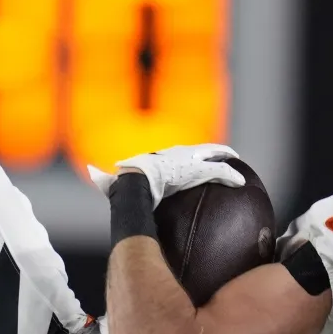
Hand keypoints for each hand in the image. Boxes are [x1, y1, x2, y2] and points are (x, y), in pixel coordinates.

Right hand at [87, 144, 244, 204]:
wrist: (136, 182)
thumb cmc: (127, 183)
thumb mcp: (117, 183)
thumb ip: (107, 181)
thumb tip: (91, 173)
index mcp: (161, 158)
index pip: (178, 153)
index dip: (187, 154)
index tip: (194, 157)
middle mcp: (177, 154)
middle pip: (199, 149)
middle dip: (212, 150)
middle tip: (225, 154)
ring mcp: (189, 160)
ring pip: (213, 155)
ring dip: (226, 158)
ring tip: (238, 166)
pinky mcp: (199, 169)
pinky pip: (219, 172)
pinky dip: (231, 176)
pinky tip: (241, 182)